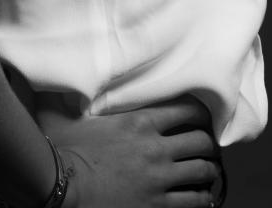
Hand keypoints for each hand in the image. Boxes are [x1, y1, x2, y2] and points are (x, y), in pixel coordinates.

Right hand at [36, 94, 223, 207]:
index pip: (186, 109)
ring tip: (209, 169)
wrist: (62, 187)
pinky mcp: (156, 205)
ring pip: (202, 171)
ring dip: (209, 169)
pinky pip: (192, 201)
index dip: (200, 112)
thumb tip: (70, 76)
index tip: (202, 115)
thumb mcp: (75, 113)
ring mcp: (158, 179)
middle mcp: (155, 148)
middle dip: (209, 142)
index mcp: (140, 121)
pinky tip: (202, 196)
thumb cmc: (66, 150)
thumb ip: (80, 95)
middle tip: (208, 144)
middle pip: (201, 141)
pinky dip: (202, 197)